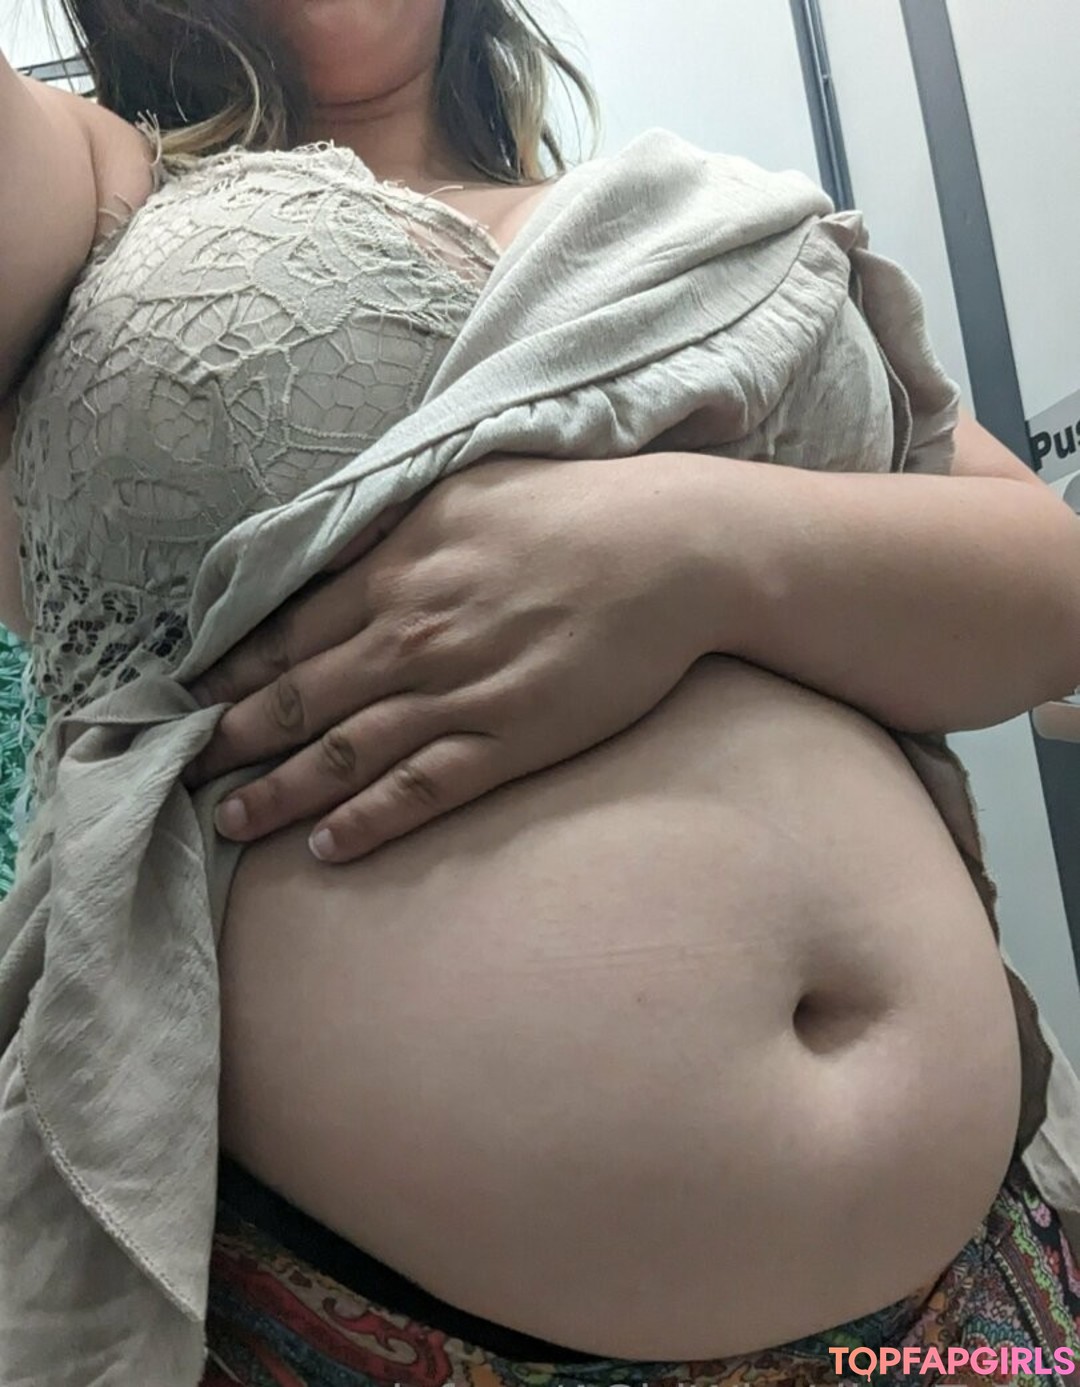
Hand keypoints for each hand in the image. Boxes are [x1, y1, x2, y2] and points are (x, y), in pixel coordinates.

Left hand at [184, 454, 716, 861]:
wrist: (672, 548)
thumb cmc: (575, 507)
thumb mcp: (466, 488)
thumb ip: (393, 528)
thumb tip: (335, 550)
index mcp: (398, 572)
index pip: (290, 633)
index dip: (236, 673)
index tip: (195, 702)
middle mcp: (413, 636)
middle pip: (302, 699)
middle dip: (235, 739)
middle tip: (183, 771)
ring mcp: (460, 694)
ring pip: (348, 753)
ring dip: (281, 791)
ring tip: (231, 822)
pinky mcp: (511, 739)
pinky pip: (424, 789)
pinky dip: (371, 820)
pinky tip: (329, 847)